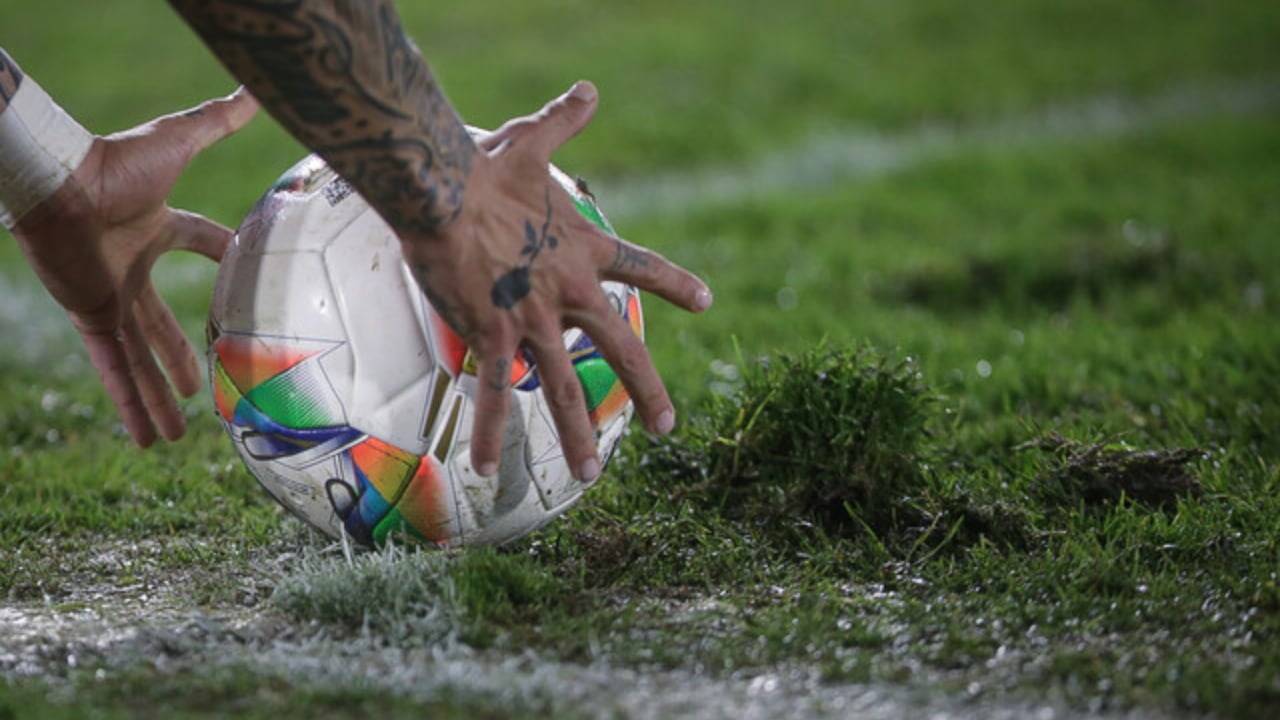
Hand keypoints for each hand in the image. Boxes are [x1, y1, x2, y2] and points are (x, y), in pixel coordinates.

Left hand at [11, 88, 258, 446]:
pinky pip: (116, 369)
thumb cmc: (117, 160)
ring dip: (155, 399)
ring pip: (140, 358)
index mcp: (155, 225)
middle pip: (163, 325)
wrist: (61, 181)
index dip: (222, 252)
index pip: (198, 242)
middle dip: (178, 360)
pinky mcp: (94, 316)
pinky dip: (129, 404)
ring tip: (172, 438)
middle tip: (199, 391)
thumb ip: (217, 119)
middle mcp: (132, 266)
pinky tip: (144, 439)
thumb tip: (255, 87)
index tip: (245, 270)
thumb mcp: (179, 141)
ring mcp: (112, 296)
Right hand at [402, 81, 712, 481]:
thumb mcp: (534, 140)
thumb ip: (565, 116)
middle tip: (672, 426)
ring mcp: (535, 321)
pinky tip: (483, 467)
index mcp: (586, 252)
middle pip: (622, 351)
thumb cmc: (487, 166)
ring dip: (577, 435)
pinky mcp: (493, 335)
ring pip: (563, 388)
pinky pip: (493, 391)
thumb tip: (589, 87)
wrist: (446, 191)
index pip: (644, 269)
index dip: (675, 285)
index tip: (706, 301)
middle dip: (649, 391)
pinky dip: (488, 429)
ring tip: (594, 475)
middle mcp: (571, 294)